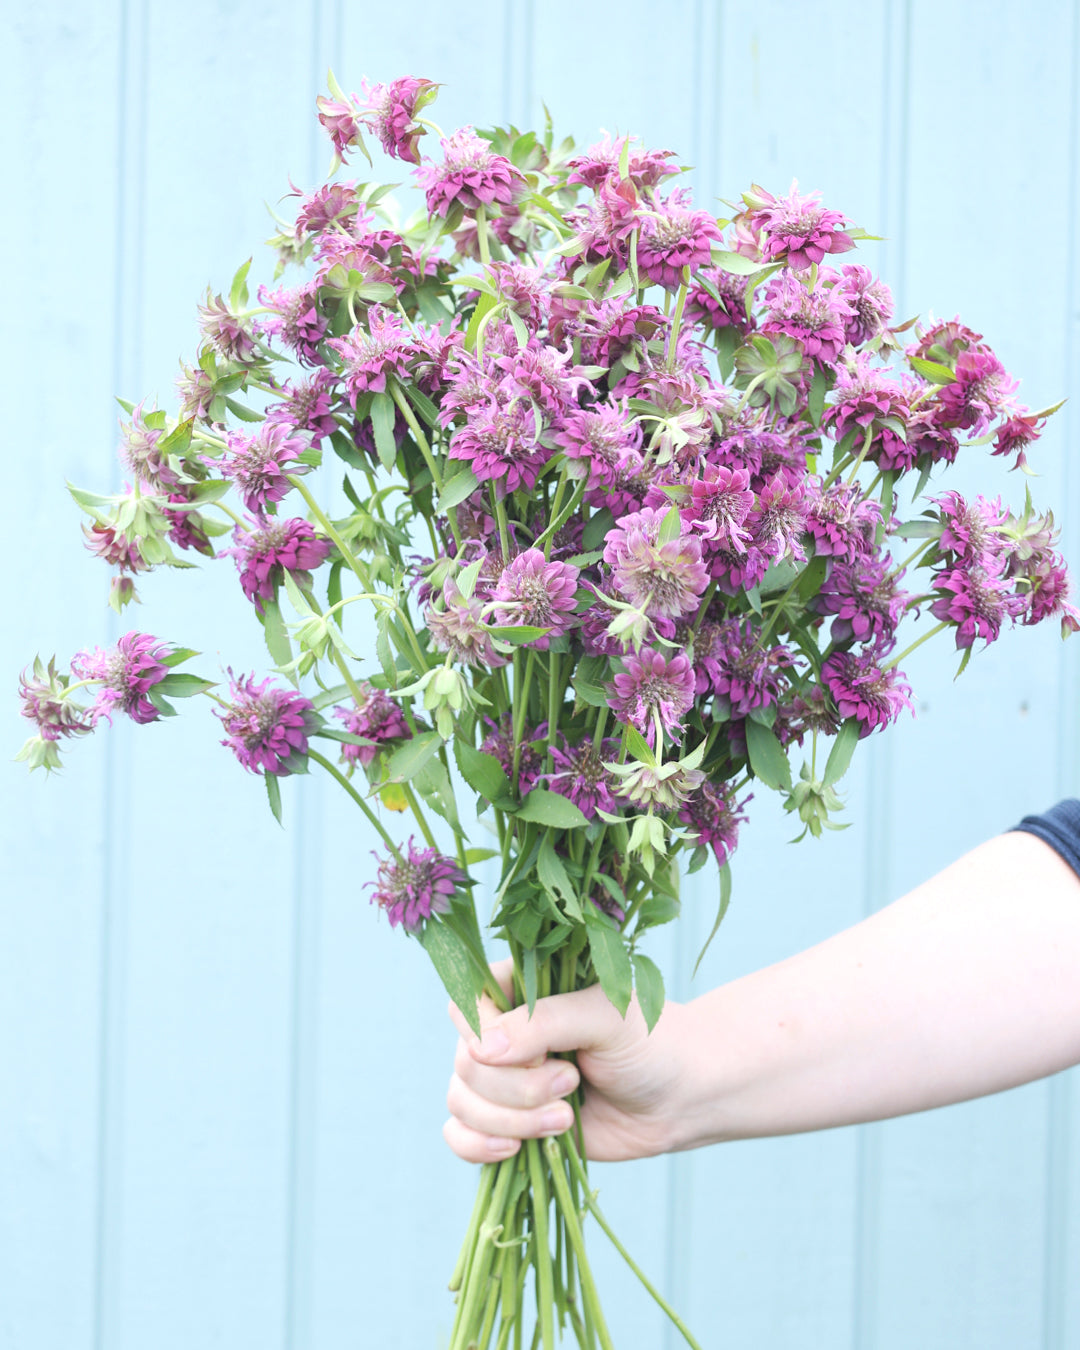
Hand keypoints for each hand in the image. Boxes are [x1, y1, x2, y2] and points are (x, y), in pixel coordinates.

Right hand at [443, 960, 689, 1163]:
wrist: (679, 1098)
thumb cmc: (650, 1043)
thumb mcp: (605, 1018)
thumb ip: (545, 1023)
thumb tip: (482, 1049)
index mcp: (522, 990)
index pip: (466, 1006)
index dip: (487, 1037)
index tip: (543, 1052)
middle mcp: (504, 1033)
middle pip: (465, 1063)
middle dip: (516, 1088)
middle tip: (571, 1083)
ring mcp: (503, 1080)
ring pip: (462, 1102)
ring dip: (510, 1121)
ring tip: (565, 1118)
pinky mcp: (509, 1123)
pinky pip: (460, 1136)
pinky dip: (477, 1147)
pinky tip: (516, 1149)